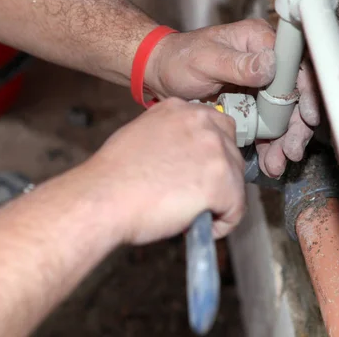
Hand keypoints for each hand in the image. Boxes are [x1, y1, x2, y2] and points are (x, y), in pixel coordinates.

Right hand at [85, 98, 245, 245]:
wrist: (102, 198)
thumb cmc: (113, 176)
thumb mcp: (140, 135)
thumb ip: (169, 137)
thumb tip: (183, 156)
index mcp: (181, 109)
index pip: (218, 128)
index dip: (211, 156)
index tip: (201, 174)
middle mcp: (202, 123)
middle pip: (232, 154)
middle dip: (218, 180)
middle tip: (193, 198)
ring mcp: (215, 151)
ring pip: (236, 183)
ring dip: (219, 203)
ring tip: (190, 215)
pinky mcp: (221, 182)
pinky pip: (236, 210)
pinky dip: (222, 225)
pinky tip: (197, 227)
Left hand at [145, 19, 320, 178]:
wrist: (160, 74)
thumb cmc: (178, 58)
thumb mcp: (205, 59)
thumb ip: (238, 64)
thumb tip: (270, 65)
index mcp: (259, 41)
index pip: (295, 64)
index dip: (307, 92)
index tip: (307, 117)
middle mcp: (265, 61)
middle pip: (293, 95)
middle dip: (295, 126)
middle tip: (292, 150)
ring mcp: (259, 85)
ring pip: (282, 115)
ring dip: (283, 141)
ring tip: (278, 163)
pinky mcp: (251, 104)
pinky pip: (266, 125)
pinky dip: (269, 145)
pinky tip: (269, 162)